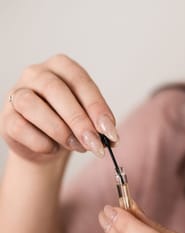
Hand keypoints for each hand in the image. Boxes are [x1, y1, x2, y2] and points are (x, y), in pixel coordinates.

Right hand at [0, 54, 117, 161]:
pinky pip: (20, 127)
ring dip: (59, 131)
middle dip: (79, 120)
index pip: (80, 81)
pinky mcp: (6, 117)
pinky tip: (53, 149)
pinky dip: (40, 142)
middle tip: (95, 144)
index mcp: (61, 67)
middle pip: (56, 90)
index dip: (96, 107)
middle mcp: (36, 74)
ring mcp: (17, 94)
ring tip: (77, 147)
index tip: (110, 132)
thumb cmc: (67, 124)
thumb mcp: (86, 119)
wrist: (43, 143)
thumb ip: (97, 124)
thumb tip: (111, 138)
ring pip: (32, 106)